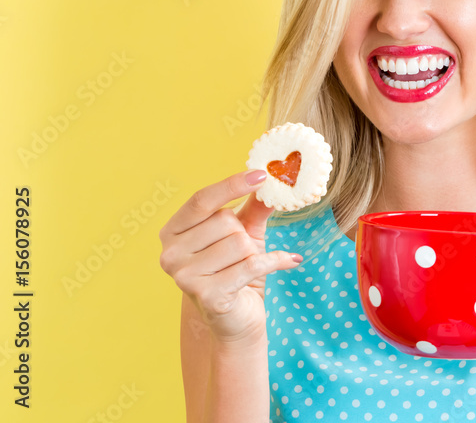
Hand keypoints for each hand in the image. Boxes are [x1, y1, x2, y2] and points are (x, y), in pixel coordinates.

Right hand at [158, 170, 302, 344]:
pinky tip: (288, 261)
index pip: (201, 200)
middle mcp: (170, 253)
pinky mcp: (207, 295)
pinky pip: (252, 265)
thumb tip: (271, 178)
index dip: (231, 185)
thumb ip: (253, 206)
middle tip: (242, 252)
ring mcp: (184, 277)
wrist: (238, 317)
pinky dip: (276, 261)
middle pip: (225, 222)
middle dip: (244, 234)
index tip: (262, 175)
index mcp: (173, 231)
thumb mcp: (245, 232)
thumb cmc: (236, 269)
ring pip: (239, 244)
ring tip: (246, 267)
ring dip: (254, 253)